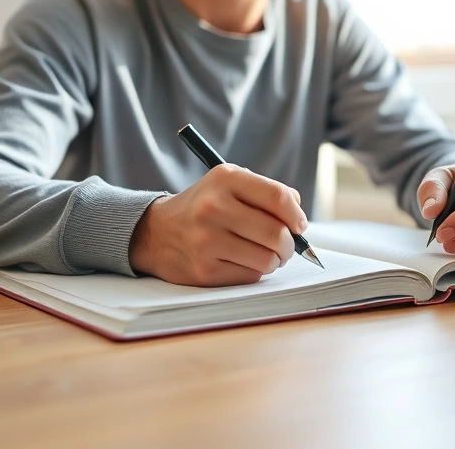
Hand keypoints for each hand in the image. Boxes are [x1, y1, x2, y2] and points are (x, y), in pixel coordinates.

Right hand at [128, 164, 307, 286]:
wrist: (155, 232)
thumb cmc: (203, 207)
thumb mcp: (227, 184)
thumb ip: (265, 193)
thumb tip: (298, 218)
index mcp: (225, 179)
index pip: (278, 196)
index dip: (297, 215)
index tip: (299, 225)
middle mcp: (214, 208)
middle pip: (276, 233)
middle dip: (290, 244)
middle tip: (287, 246)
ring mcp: (207, 241)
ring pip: (267, 259)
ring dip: (275, 260)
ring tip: (266, 254)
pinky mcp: (204, 270)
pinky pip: (250, 275)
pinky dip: (255, 271)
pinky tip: (243, 261)